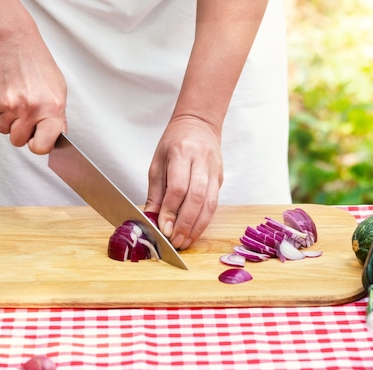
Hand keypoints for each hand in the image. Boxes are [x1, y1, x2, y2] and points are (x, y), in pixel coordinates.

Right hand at [0, 36, 66, 153]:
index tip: (37, 139)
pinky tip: (5, 92)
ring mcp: (11, 105)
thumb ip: (56, 117)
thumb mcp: (58, 91)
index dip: (38, 145)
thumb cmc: (37, 65)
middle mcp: (31, 109)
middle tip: (23, 114)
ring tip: (15, 98)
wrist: (14, 41)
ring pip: (3, 129)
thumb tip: (53, 138)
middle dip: (19, 131)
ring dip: (7, 118)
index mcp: (52, 109)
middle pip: (18, 141)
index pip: (43, 146)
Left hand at [145, 116, 222, 249]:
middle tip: (175, 241)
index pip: (178, 187)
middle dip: (185, 223)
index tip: (163, 228)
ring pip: (210, 203)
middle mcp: (201, 161)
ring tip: (184, 241)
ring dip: (197, 227)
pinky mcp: (220, 178)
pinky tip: (194, 232)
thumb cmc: (174, 143)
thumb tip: (152, 219)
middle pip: (196, 197)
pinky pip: (214, 203)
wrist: (199, 124)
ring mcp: (214, 170)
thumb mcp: (157, 162)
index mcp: (182, 153)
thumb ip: (156, 192)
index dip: (171, 210)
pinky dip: (204, 220)